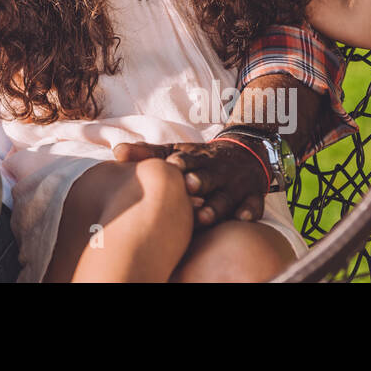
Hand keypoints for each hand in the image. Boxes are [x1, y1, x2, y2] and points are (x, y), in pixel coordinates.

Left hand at [113, 139, 266, 226]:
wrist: (243, 153)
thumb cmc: (197, 159)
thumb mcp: (175, 151)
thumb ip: (147, 153)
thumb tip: (116, 152)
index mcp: (197, 158)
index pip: (189, 158)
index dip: (182, 161)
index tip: (174, 164)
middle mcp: (216, 171)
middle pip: (208, 176)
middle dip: (200, 181)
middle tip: (189, 187)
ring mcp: (235, 185)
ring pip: (227, 196)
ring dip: (217, 205)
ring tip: (205, 217)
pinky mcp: (252, 196)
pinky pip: (254, 205)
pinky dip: (249, 211)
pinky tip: (242, 219)